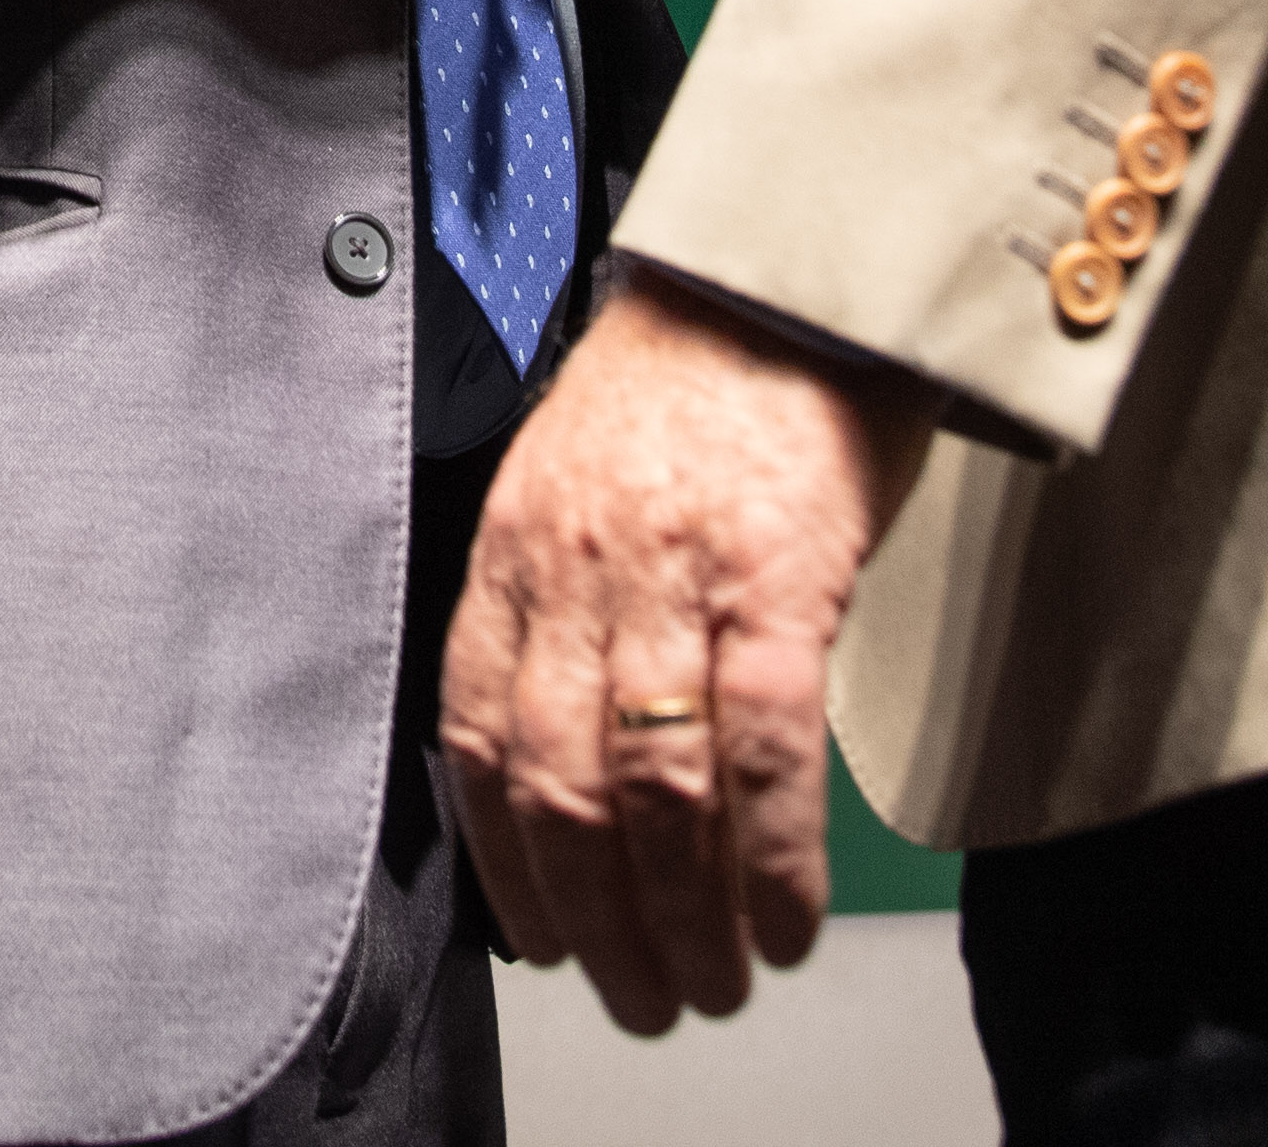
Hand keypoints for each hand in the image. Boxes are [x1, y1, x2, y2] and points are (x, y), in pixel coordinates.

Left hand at [439, 273, 925, 1033]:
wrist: (788, 271)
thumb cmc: (694, 385)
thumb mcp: (581, 483)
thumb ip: (565, 607)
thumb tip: (575, 754)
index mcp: (514, 550)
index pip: (477, 737)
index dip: (509, 862)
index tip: (545, 940)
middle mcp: (575, 567)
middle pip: (563, 787)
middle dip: (602, 923)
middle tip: (649, 997)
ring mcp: (674, 572)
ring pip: (657, 789)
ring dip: (690, 916)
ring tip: (722, 981)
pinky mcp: (777, 573)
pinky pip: (763, 748)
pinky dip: (775, 856)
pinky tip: (790, 917)